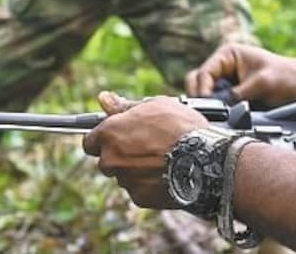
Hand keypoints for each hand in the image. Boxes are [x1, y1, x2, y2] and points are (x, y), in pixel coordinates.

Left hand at [83, 91, 207, 208]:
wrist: (206, 160)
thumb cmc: (181, 127)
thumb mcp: (154, 105)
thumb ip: (124, 105)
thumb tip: (103, 98)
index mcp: (109, 133)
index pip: (89, 141)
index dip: (102, 139)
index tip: (115, 137)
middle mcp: (110, 159)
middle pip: (105, 160)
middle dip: (119, 155)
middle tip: (144, 147)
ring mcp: (124, 180)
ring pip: (123, 175)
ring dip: (134, 169)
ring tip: (160, 159)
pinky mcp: (139, 198)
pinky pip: (138, 190)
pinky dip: (147, 184)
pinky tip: (165, 173)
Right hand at [185, 43, 295, 106]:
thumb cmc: (285, 77)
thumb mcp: (263, 83)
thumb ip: (240, 93)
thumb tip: (221, 106)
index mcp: (227, 55)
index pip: (204, 72)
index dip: (202, 89)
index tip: (206, 105)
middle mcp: (222, 66)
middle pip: (197, 81)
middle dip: (199, 97)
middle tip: (205, 113)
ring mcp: (224, 80)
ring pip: (204, 93)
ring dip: (207, 105)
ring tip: (214, 117)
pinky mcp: (229, 94)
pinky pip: (216, 103)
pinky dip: (216, 110)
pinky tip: (220, 118)